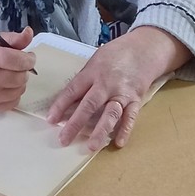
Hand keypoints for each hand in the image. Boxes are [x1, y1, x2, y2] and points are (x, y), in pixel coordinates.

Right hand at [0, 28, 35, 109]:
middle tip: (15, 65)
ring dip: (19, 82)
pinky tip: (4, 85)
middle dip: (22, 69)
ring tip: (8, 74)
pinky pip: (14, 102)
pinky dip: (13, 94)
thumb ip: (14, 38)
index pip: (18, 61)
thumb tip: (29, 33)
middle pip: (21, 77)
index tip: (29, 57)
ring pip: (20, 90)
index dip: (28, 59)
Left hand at [47, 27, 185, 150]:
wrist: (144, 48)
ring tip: (91, 147)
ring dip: (100, 131)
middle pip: (89, 105)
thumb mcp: (96, 61)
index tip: (50, 120)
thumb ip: (84, 80)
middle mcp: (107, 83)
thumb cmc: (116, 55)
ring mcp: (122, 92)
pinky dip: (125, 129)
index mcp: (93, 72)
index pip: (73, 90)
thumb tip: (68, 102)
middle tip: (64, 139)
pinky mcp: (136, 99)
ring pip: (110, 113)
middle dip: (75, 123)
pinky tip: (118, 142)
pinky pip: (131, 116)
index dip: (61, 105)